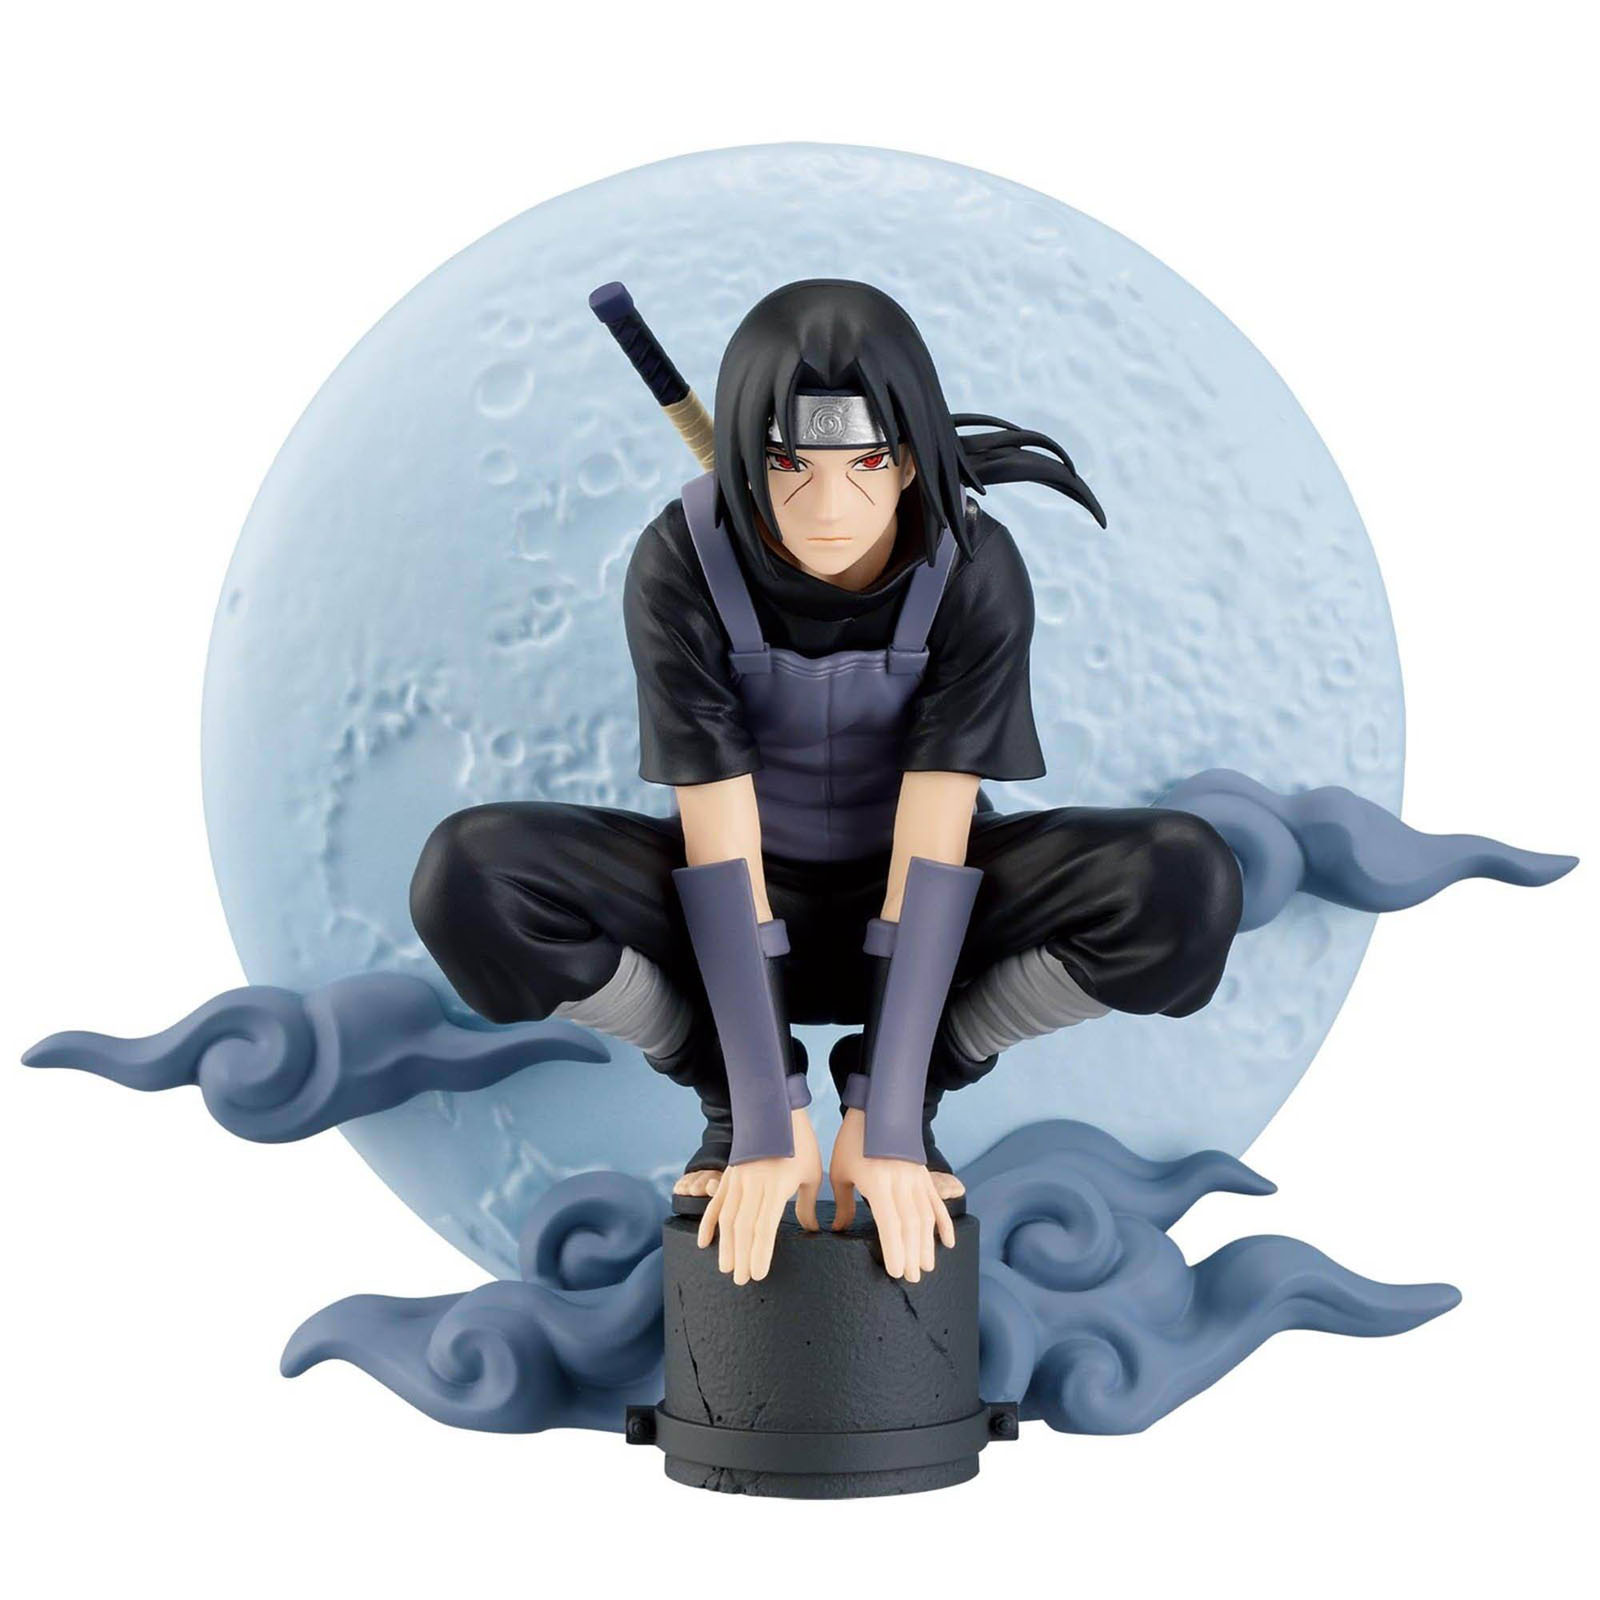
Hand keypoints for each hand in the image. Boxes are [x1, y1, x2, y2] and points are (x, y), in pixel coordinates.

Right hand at [697, 1109, 820, 1283]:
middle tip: (741, 1280)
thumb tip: (810, 1229)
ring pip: (728, 1218)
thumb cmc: (799, 1142)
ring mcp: (738, 1179)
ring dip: (726, 1245)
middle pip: (744, 1228)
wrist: (776, 1109)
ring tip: (726, 1267)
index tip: (758, 1274)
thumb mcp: (810, 1173)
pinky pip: (716, 1202)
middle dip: (742, 1256)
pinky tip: (703, 1242)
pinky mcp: (730, 1174)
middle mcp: (754, 1185)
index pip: (765, 1227)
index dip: (760, 1252)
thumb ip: (807, 1205)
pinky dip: (708, 1223)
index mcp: (777, 1186)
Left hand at [829, 1108, 955, 1281]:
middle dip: (912, 1254)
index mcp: (878, 1183)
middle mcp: (901, 1183)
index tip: (897, 1272)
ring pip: (925, 1217)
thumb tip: (839, 1229)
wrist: (879, 1106)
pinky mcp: (923, 1174)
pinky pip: (936, 1202)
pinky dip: (944, 1222)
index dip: (894, 1249)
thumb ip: (843, 1203)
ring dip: (927, 1244)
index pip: (889, 1223)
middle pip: (910, 1225)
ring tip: (927, 1267)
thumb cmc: (854, 1139)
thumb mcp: (841, 1171)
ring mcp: (916, 1178)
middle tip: (912, 1278)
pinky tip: (948, 1242)